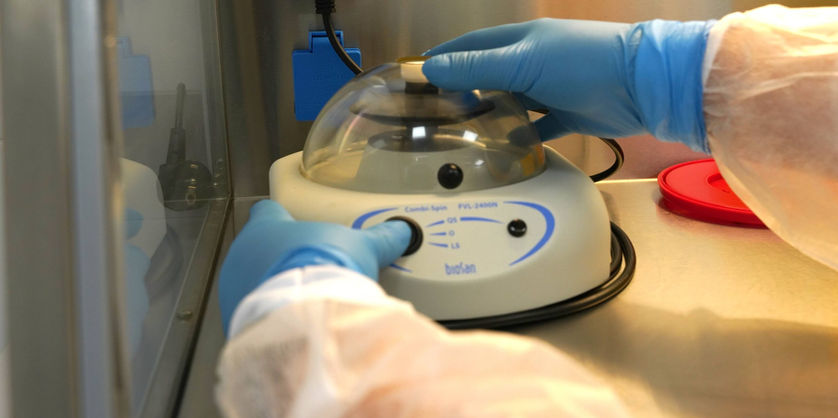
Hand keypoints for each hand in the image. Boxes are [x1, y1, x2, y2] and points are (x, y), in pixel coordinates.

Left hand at [218, 200, 410, 332]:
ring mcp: (235, 286)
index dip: (279, 217)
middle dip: (279, 259)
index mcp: (267, 226)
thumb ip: (380, 237)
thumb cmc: (324, 267)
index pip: (267, 211)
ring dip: (271, 288)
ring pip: (252, 281)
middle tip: (308, 270)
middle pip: (257, 249)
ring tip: (301, 301)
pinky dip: (268, 316)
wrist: (306, 315)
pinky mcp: (237, 316)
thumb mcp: (361, 247)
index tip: (290, 223)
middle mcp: (243, 252)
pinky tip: (291, 322)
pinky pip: (252, 312)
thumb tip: (402, 231)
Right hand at [422, 18, 713, 151]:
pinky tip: (504, 150)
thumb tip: (431, 68)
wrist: (642, 85)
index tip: (418, 76)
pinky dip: (522, 137)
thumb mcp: (523, 62)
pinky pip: (538, 127)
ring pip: (511, 103)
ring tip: (461, 134)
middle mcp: (533, 62)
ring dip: (490, 115)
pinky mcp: (568, 114)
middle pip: (489, 75)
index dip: (445, 58)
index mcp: (520, 41)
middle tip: (434, 114)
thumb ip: (476, 67)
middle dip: (463, 91)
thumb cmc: (581, 63)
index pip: (472, 46)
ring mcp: (551, 88)